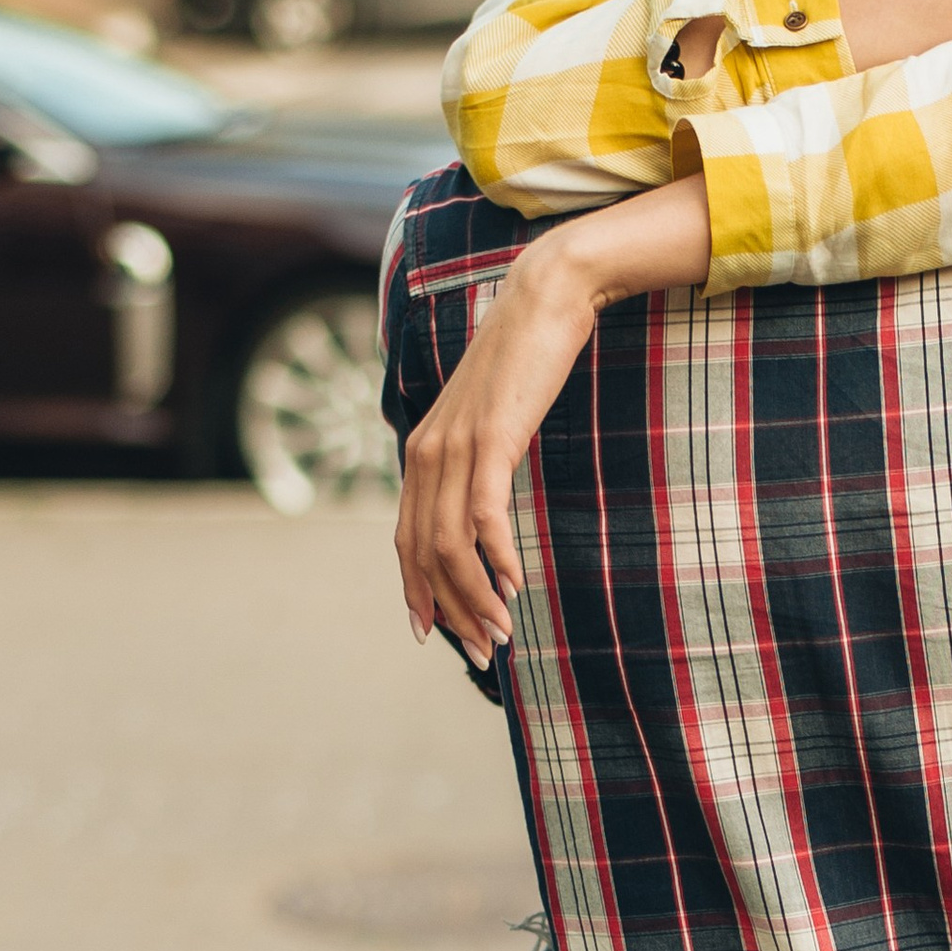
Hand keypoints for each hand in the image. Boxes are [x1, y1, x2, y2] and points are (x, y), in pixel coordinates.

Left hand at [393, 176, 710, 660]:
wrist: (545, 299)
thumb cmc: (527, 360)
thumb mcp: (493, 418)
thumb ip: (479, 459)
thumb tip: (486, 504)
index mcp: (423, 451)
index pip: (405, 539)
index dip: (417, 593)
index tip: (435, 635)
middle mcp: (427, 452)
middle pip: (423, 554)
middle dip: (451, 611)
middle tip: (483, 652)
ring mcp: (455, 446)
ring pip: (450, 544)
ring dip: (475, 597)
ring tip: (503, 633)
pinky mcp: (490, 439)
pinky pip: (483, 515)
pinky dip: (495, 558)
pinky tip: (513, 586)